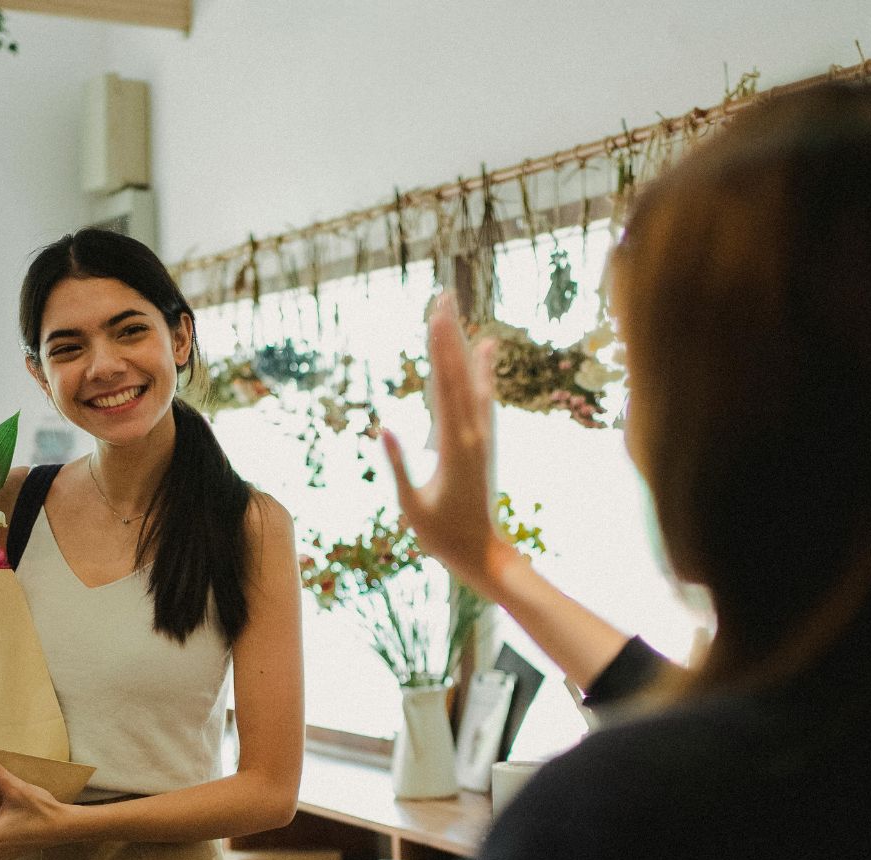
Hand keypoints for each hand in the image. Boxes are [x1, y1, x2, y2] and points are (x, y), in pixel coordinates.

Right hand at [383, 294, 520, 600]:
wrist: (483, 552)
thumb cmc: (442, 534)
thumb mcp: (411, 505)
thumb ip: (398, 466)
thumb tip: (384, 428)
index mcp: (453, 446)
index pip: (443, 385)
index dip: (439, 348)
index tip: (433, 315)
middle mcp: (472, 433)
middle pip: (458, 373)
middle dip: (449, 333)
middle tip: (442, 295)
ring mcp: (481, 436)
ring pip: (472, 381)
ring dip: (464, 346)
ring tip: (459, 314)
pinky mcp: (483, 441)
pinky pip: (483, 398)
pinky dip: (482, 371)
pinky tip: (486, 350)